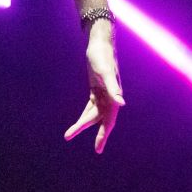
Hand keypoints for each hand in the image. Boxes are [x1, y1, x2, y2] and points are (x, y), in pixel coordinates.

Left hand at [64, 23, 124, 153]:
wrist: (100, 43)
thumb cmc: (102, 56)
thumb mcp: (105, 72)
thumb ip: (114, 88)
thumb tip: (122, 104)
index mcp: (114, 96)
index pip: (109, 120)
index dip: (104, 134)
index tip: (98, 148)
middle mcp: (110, 97)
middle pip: (101, 120)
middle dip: (94, 133)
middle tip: (87, 146)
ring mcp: (103, 93)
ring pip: (94, 114)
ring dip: (83, 124)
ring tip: (69, 134)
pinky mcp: (96, 89)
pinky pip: (91, 106)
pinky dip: (85, 115)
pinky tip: (79, 122)